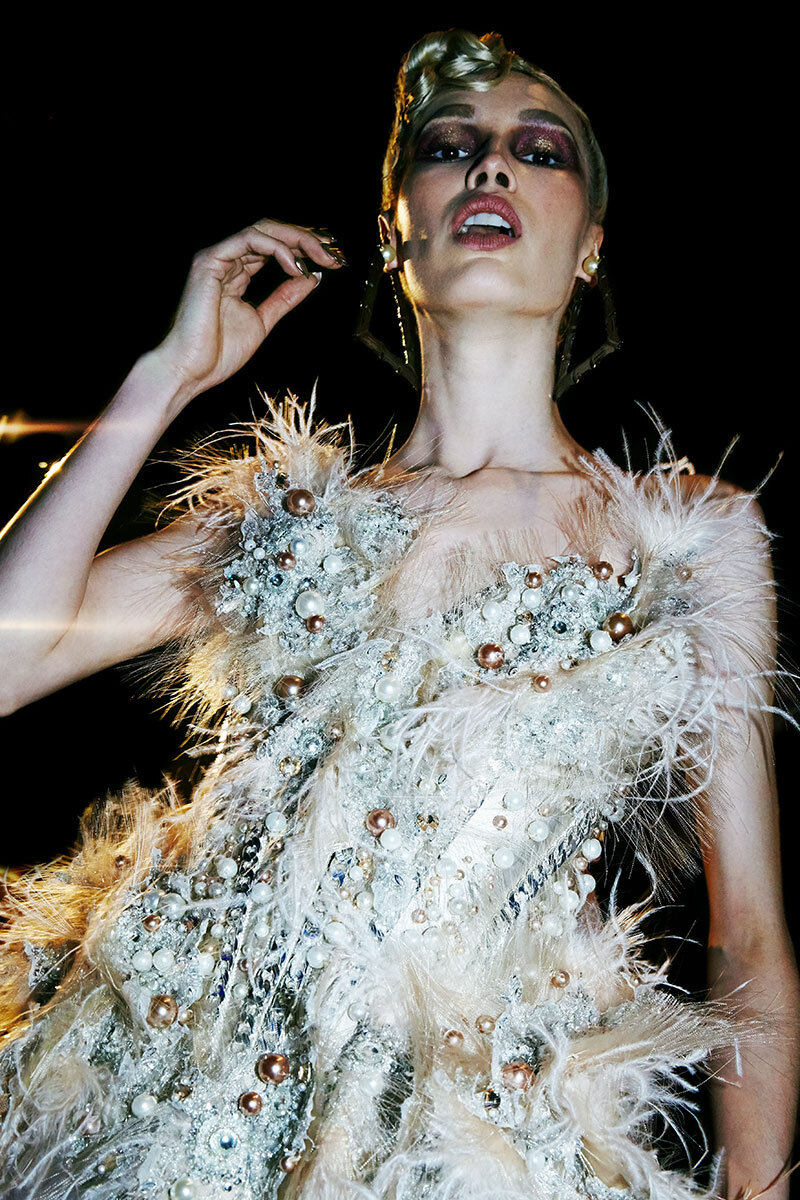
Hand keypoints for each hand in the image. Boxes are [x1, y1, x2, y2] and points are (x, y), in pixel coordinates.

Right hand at [152, 218, 343, 396]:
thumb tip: (310, 278)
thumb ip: (284, 298)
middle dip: (306, 239)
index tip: (332, 260)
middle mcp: (226, 260)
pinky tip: (295, 266)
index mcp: (236, 273)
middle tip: (333, 254)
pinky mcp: (209, 261)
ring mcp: (217, 258)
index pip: (274, 247)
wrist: (191, 370)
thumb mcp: (263, 321)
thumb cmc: (217, 352)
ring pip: (262, 230)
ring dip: (297, 240)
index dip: (304, 248)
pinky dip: (277, 249)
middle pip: (271, 232)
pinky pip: (249, 240)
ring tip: (320, 257)